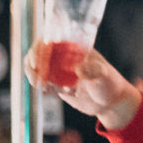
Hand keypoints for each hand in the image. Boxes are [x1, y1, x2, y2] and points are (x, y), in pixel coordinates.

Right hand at [23, 45, 141, 128]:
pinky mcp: (56, 83)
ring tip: (41, 86)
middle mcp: (64, 56)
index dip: (40, 47)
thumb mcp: (105, 75)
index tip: (36, 59)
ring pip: (37, 66)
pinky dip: (40, 85)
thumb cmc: (110, 84)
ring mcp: (58, 69)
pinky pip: (41, 81)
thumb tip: (78, 68)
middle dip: (33, 62)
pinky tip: (48, 92)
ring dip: (33, 74)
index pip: (51, 39)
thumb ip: (93, 71)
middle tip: (36, 77)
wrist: (110, 103)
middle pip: (39, 51)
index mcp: (74, 48)